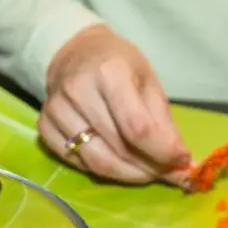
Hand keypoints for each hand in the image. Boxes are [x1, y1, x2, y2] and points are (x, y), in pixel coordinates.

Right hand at [39, 24, 192, 185]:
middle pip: (119, 148)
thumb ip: (164, 125)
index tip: (182, 163)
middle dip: (149, 168)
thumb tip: (184, 166)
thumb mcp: (149, 83)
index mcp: (110, 73)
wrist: (75, 52)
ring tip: (145, 171)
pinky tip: (116, 162)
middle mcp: (78, 90)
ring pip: (97, 162)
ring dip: (128, 175)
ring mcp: (56, 110)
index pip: (137, 128)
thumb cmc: (119, 65)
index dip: (162, 152)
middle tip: (167, 172)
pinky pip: (77, 162)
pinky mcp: (44, 126)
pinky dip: (102, 170)